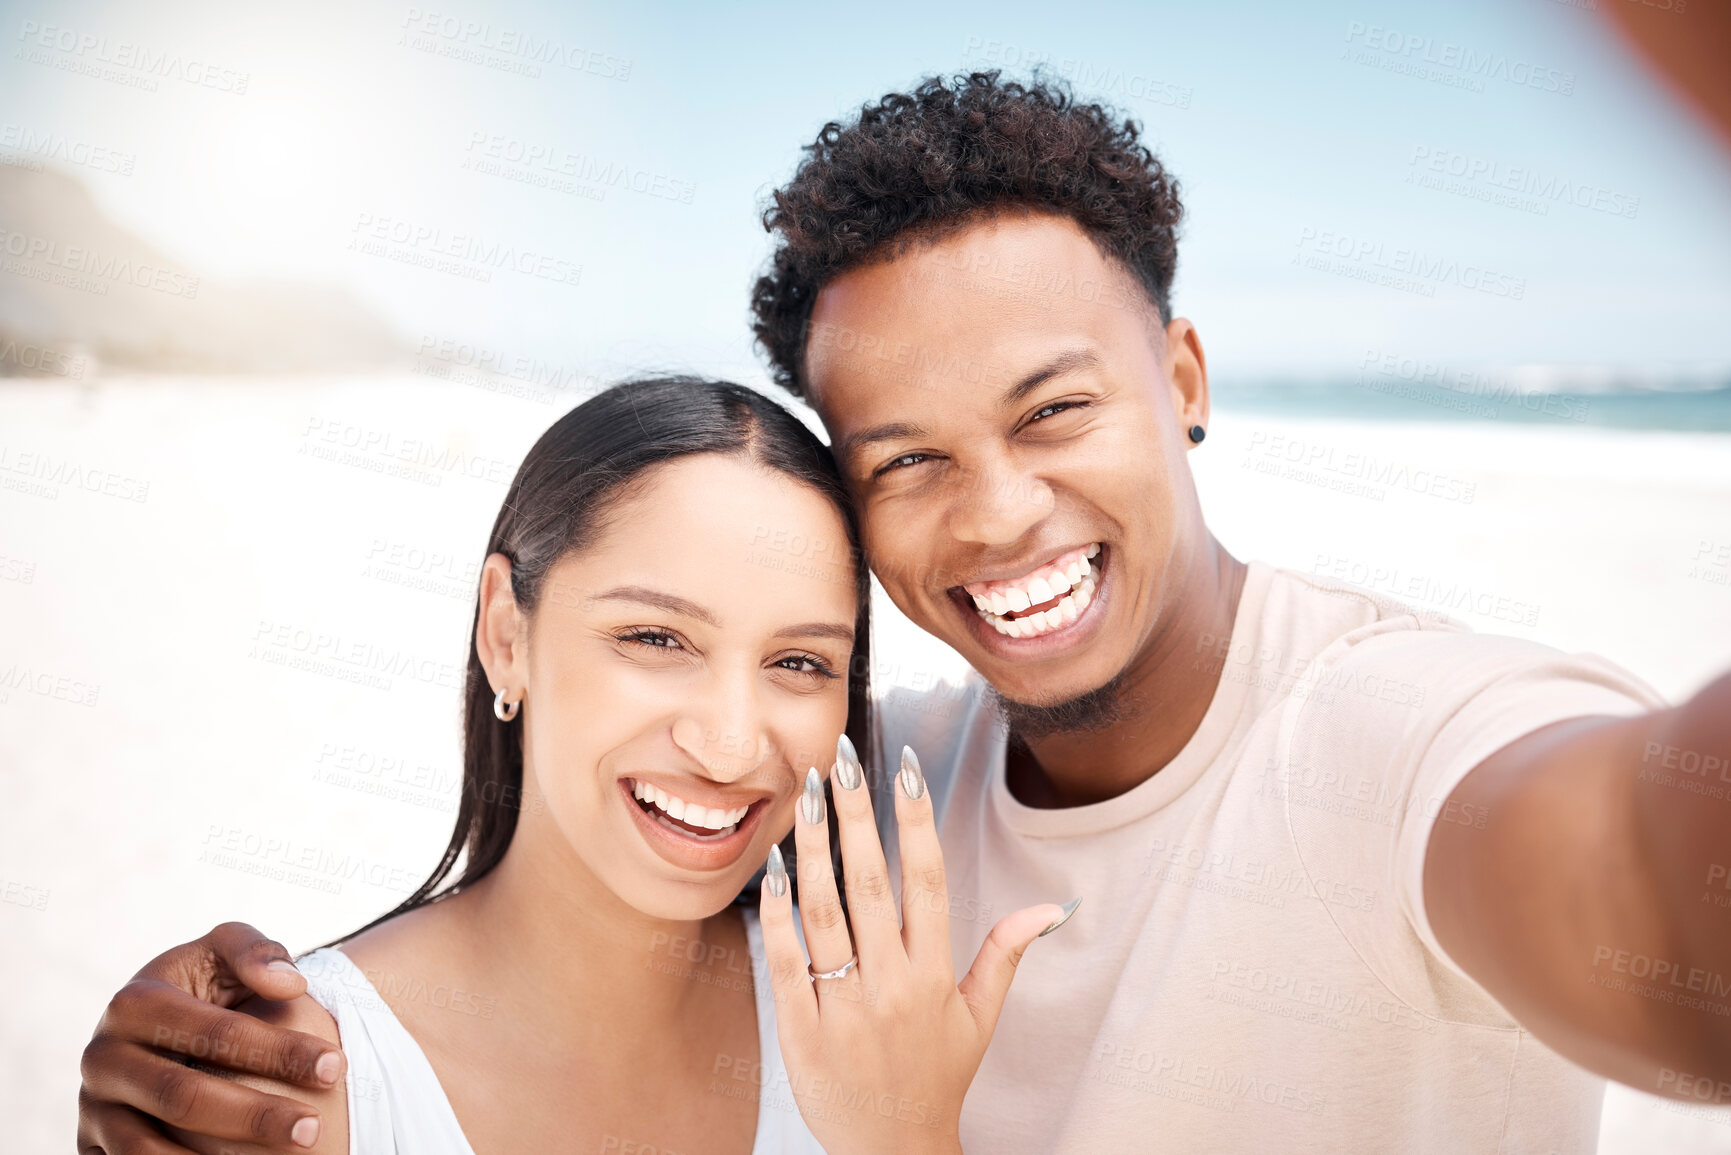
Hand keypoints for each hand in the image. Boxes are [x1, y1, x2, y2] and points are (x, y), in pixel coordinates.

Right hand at [77, 922, 345, 1152]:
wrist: (149, 1031)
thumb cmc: (200, 989)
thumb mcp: (222, 952)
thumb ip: (255, 951)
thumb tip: (290, 984)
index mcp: (133, 1003)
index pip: (215, 1033)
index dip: (278, 1051)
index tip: (335, 1067)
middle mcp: (102, 1058)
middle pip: (182, 1097)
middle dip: (255, 1115)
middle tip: (313, 1128)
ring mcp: (93, 1107)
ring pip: (150, 1149)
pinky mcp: (93, 1145)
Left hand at [760, 739, 1076, 1154]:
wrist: (891, 1154)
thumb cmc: (936, 1076)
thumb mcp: (979, 1019)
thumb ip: (1006, 954)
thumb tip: (1055, 905)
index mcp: (935, 975)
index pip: (928, 880)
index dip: (917, 820)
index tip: (905, 767)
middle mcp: (892, 985)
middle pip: (872, 883)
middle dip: (857, 815)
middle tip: (841, 756)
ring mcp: (845, 1008)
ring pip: (825, 913)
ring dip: (814, 848)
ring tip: (808, 793)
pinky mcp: (801, 1032)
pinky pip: (788, 961)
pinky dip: (779, 913)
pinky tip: (774, 866)